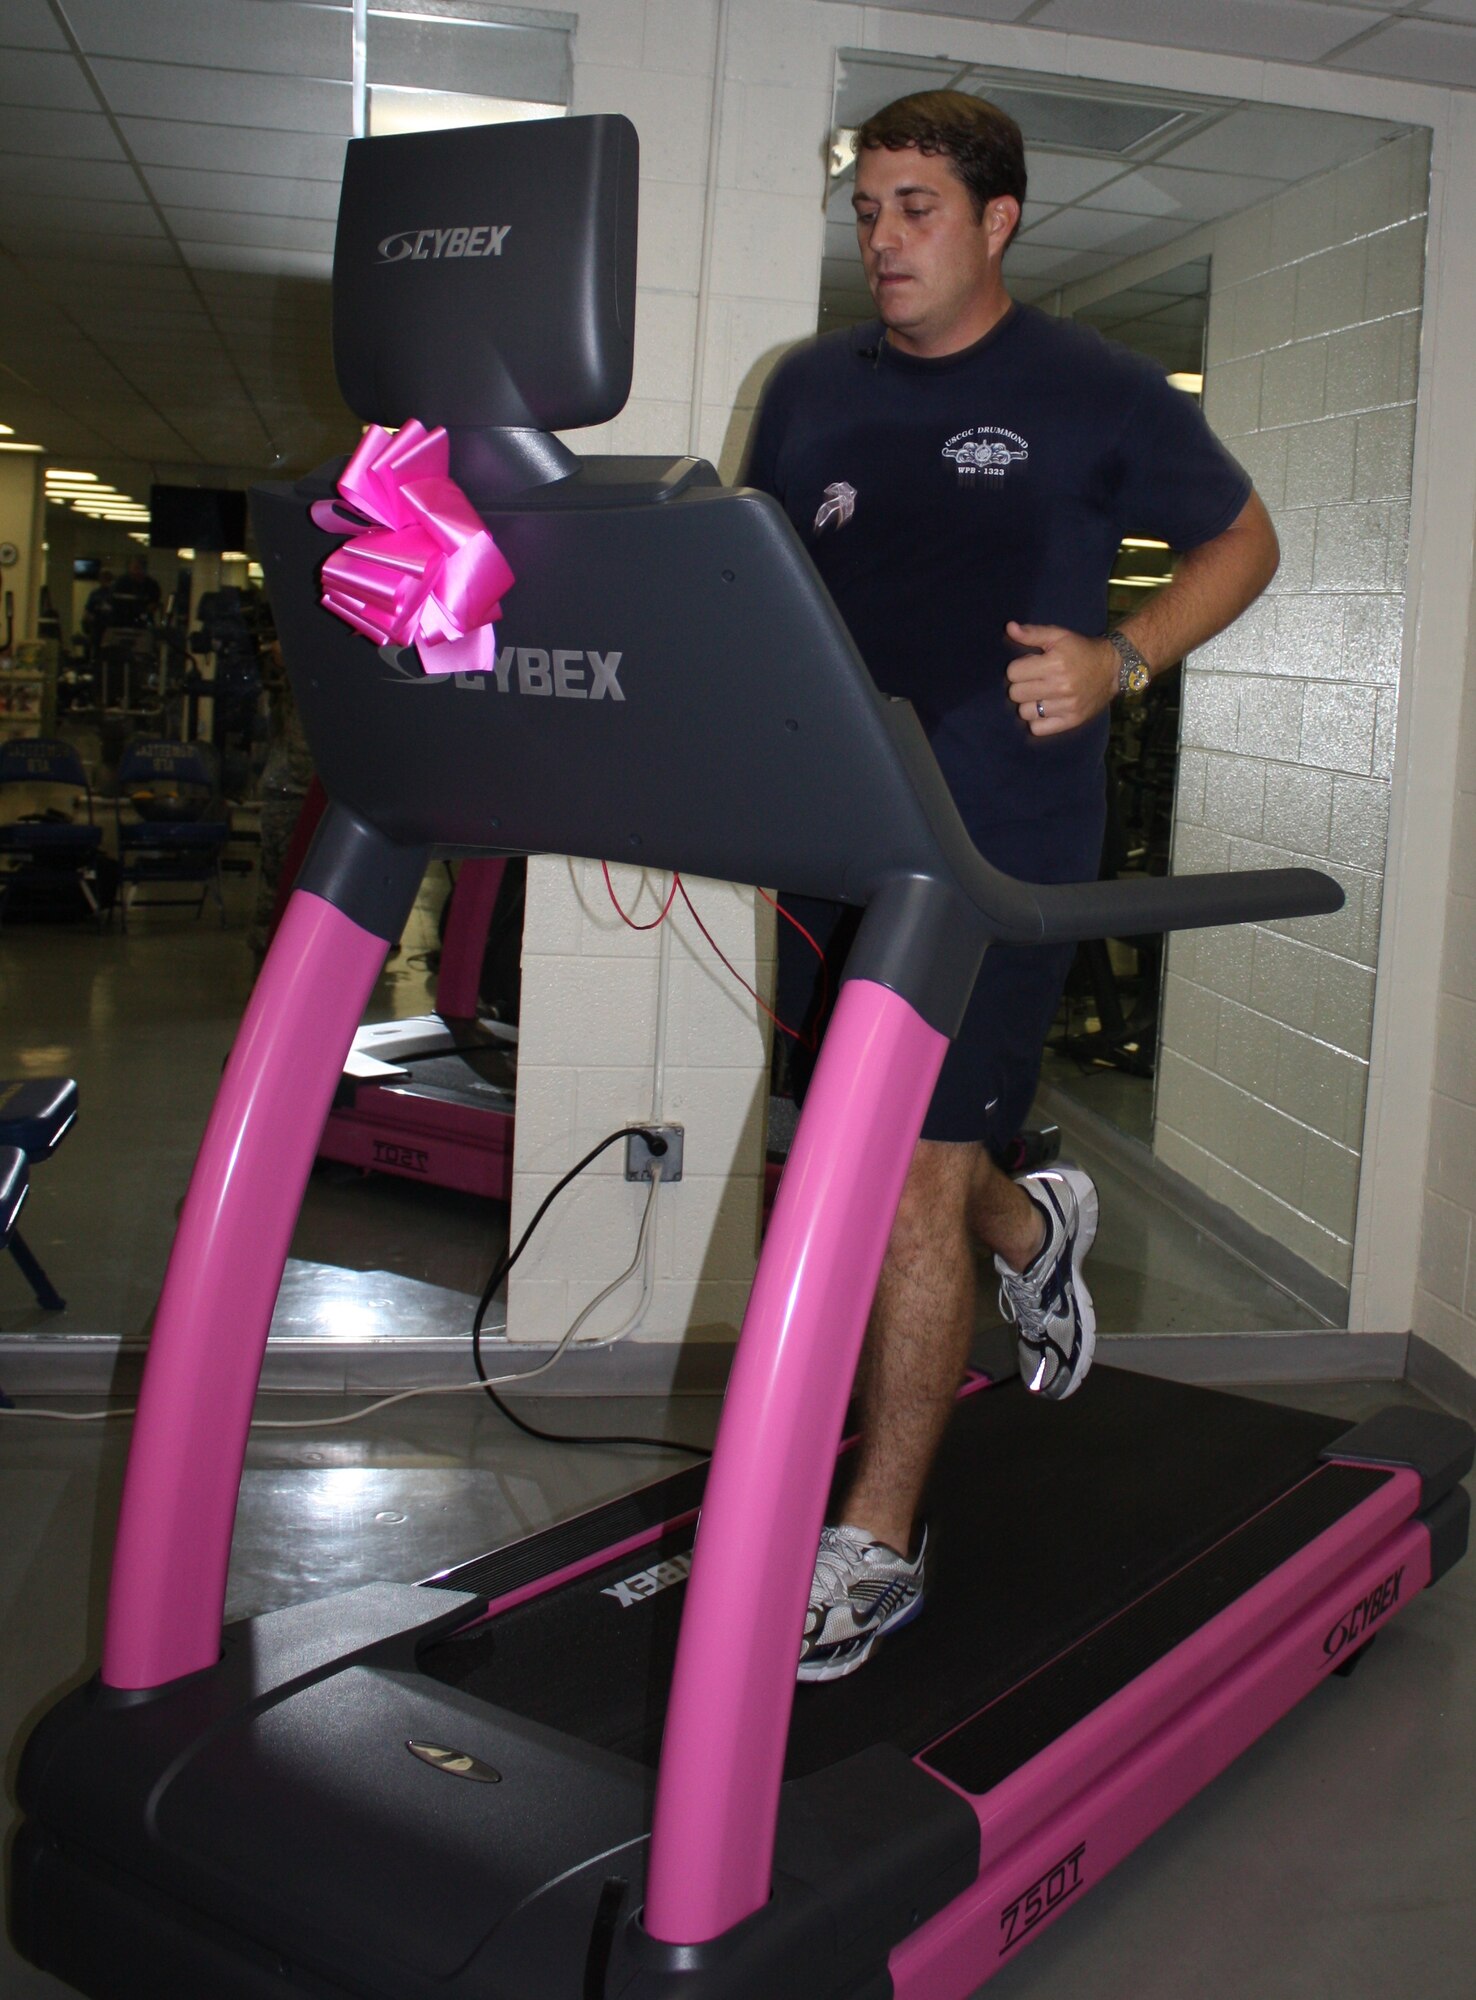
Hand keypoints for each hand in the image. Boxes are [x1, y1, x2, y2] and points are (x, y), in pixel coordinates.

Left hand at [1004, 621, 1118, 735]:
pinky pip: (1038, 729)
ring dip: (1028, 704)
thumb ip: (1032, 633)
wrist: (1112, 669)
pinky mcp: (1071, 721)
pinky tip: (1045, 709)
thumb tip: (1009, 627)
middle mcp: (1061, 687)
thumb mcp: (1059, 636)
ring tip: (1040, 695)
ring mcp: (1066, 706)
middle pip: (1015, 694)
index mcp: (1055, 664)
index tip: (1030, 666)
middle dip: (1021, 685)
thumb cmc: (1081, 650)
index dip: (1018, 668)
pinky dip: (1037, 721)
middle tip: (1034, 681)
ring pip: (1024, 712)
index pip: (1013, 673)